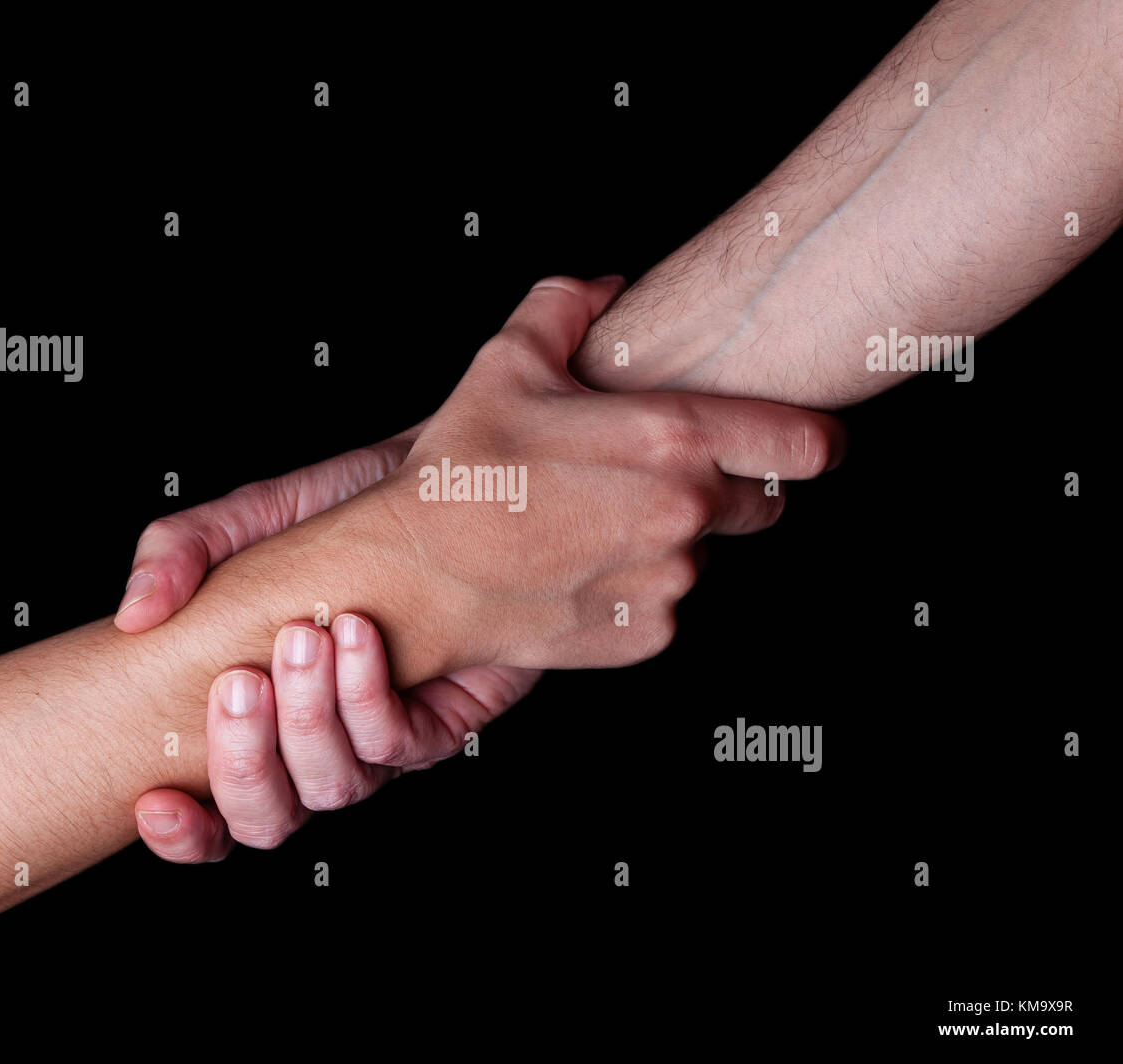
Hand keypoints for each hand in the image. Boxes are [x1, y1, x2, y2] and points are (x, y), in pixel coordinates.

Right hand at [119, 429, 538, 857]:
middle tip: (241, 680)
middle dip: (244, 761)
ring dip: (309, 718)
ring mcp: (376, 743)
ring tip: (305, 634)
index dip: (183, 833)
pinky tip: (356, 632)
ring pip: (332, 787)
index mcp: (256, 718)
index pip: (212, 813)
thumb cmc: (345, 512)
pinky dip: (367, 696)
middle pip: (266, 819)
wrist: (450, 491)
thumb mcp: (255, 516)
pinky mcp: (438, 726)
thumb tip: (134, 612)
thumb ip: (182, 551)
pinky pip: (395, 745)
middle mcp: (313, 745)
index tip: (157, 798)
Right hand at [374, 275, 846, 670]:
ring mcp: (670, 582)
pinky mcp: (647, 635)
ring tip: (595, 526)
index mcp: (673, 439)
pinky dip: (638, 590)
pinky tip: (582, 567)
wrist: (416, 574)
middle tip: (654, 481)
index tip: (808, 444)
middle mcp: (688, 514)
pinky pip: (667, 606)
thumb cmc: (461, 470)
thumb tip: (603, 287)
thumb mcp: (507, 363)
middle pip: (763, 504)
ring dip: (671, 541)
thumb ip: (566, 306)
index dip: (815, 440)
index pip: (806, 443)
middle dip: (725, 491)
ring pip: (704, 556)